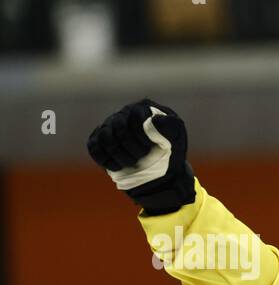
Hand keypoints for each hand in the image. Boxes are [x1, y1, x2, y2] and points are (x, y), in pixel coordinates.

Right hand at [87, 98, 194, 213]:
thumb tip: (152, 120)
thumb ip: (170, 126)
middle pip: (118, 128)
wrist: (160, 176)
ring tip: (132, 163)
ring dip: (119, 155)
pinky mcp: (99, 142)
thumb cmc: (170, 155)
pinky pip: (94, 148)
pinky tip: (119, 167)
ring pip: (104, 137)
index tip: (152, 148)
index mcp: (144, 108)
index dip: (142, 136)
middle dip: (132, 148)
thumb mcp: (178, 140)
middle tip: (143, 158)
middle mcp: (125, 114)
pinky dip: (106, 160)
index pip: (134, 118)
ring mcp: (110, 127)